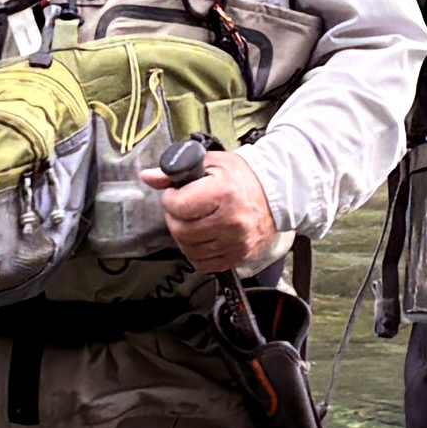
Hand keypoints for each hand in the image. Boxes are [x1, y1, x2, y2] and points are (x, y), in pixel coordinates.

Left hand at [158, 141, 282, 274]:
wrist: (278, 195)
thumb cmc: (244, 177)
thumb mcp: (211, 164)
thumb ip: (177, 171)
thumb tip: (148, 177)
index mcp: (222, 194)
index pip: (177, 205)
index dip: (170, 198)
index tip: (176, 194)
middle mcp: (229, 221)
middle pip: (180, 231)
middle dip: (174, 219)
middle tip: (182, 209)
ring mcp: (235, 243)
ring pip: (189, 250)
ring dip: (184, 237)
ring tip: (193, 222)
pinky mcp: (238, 257)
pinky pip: (204, 264)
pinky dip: (197, 253)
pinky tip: (202, 238)